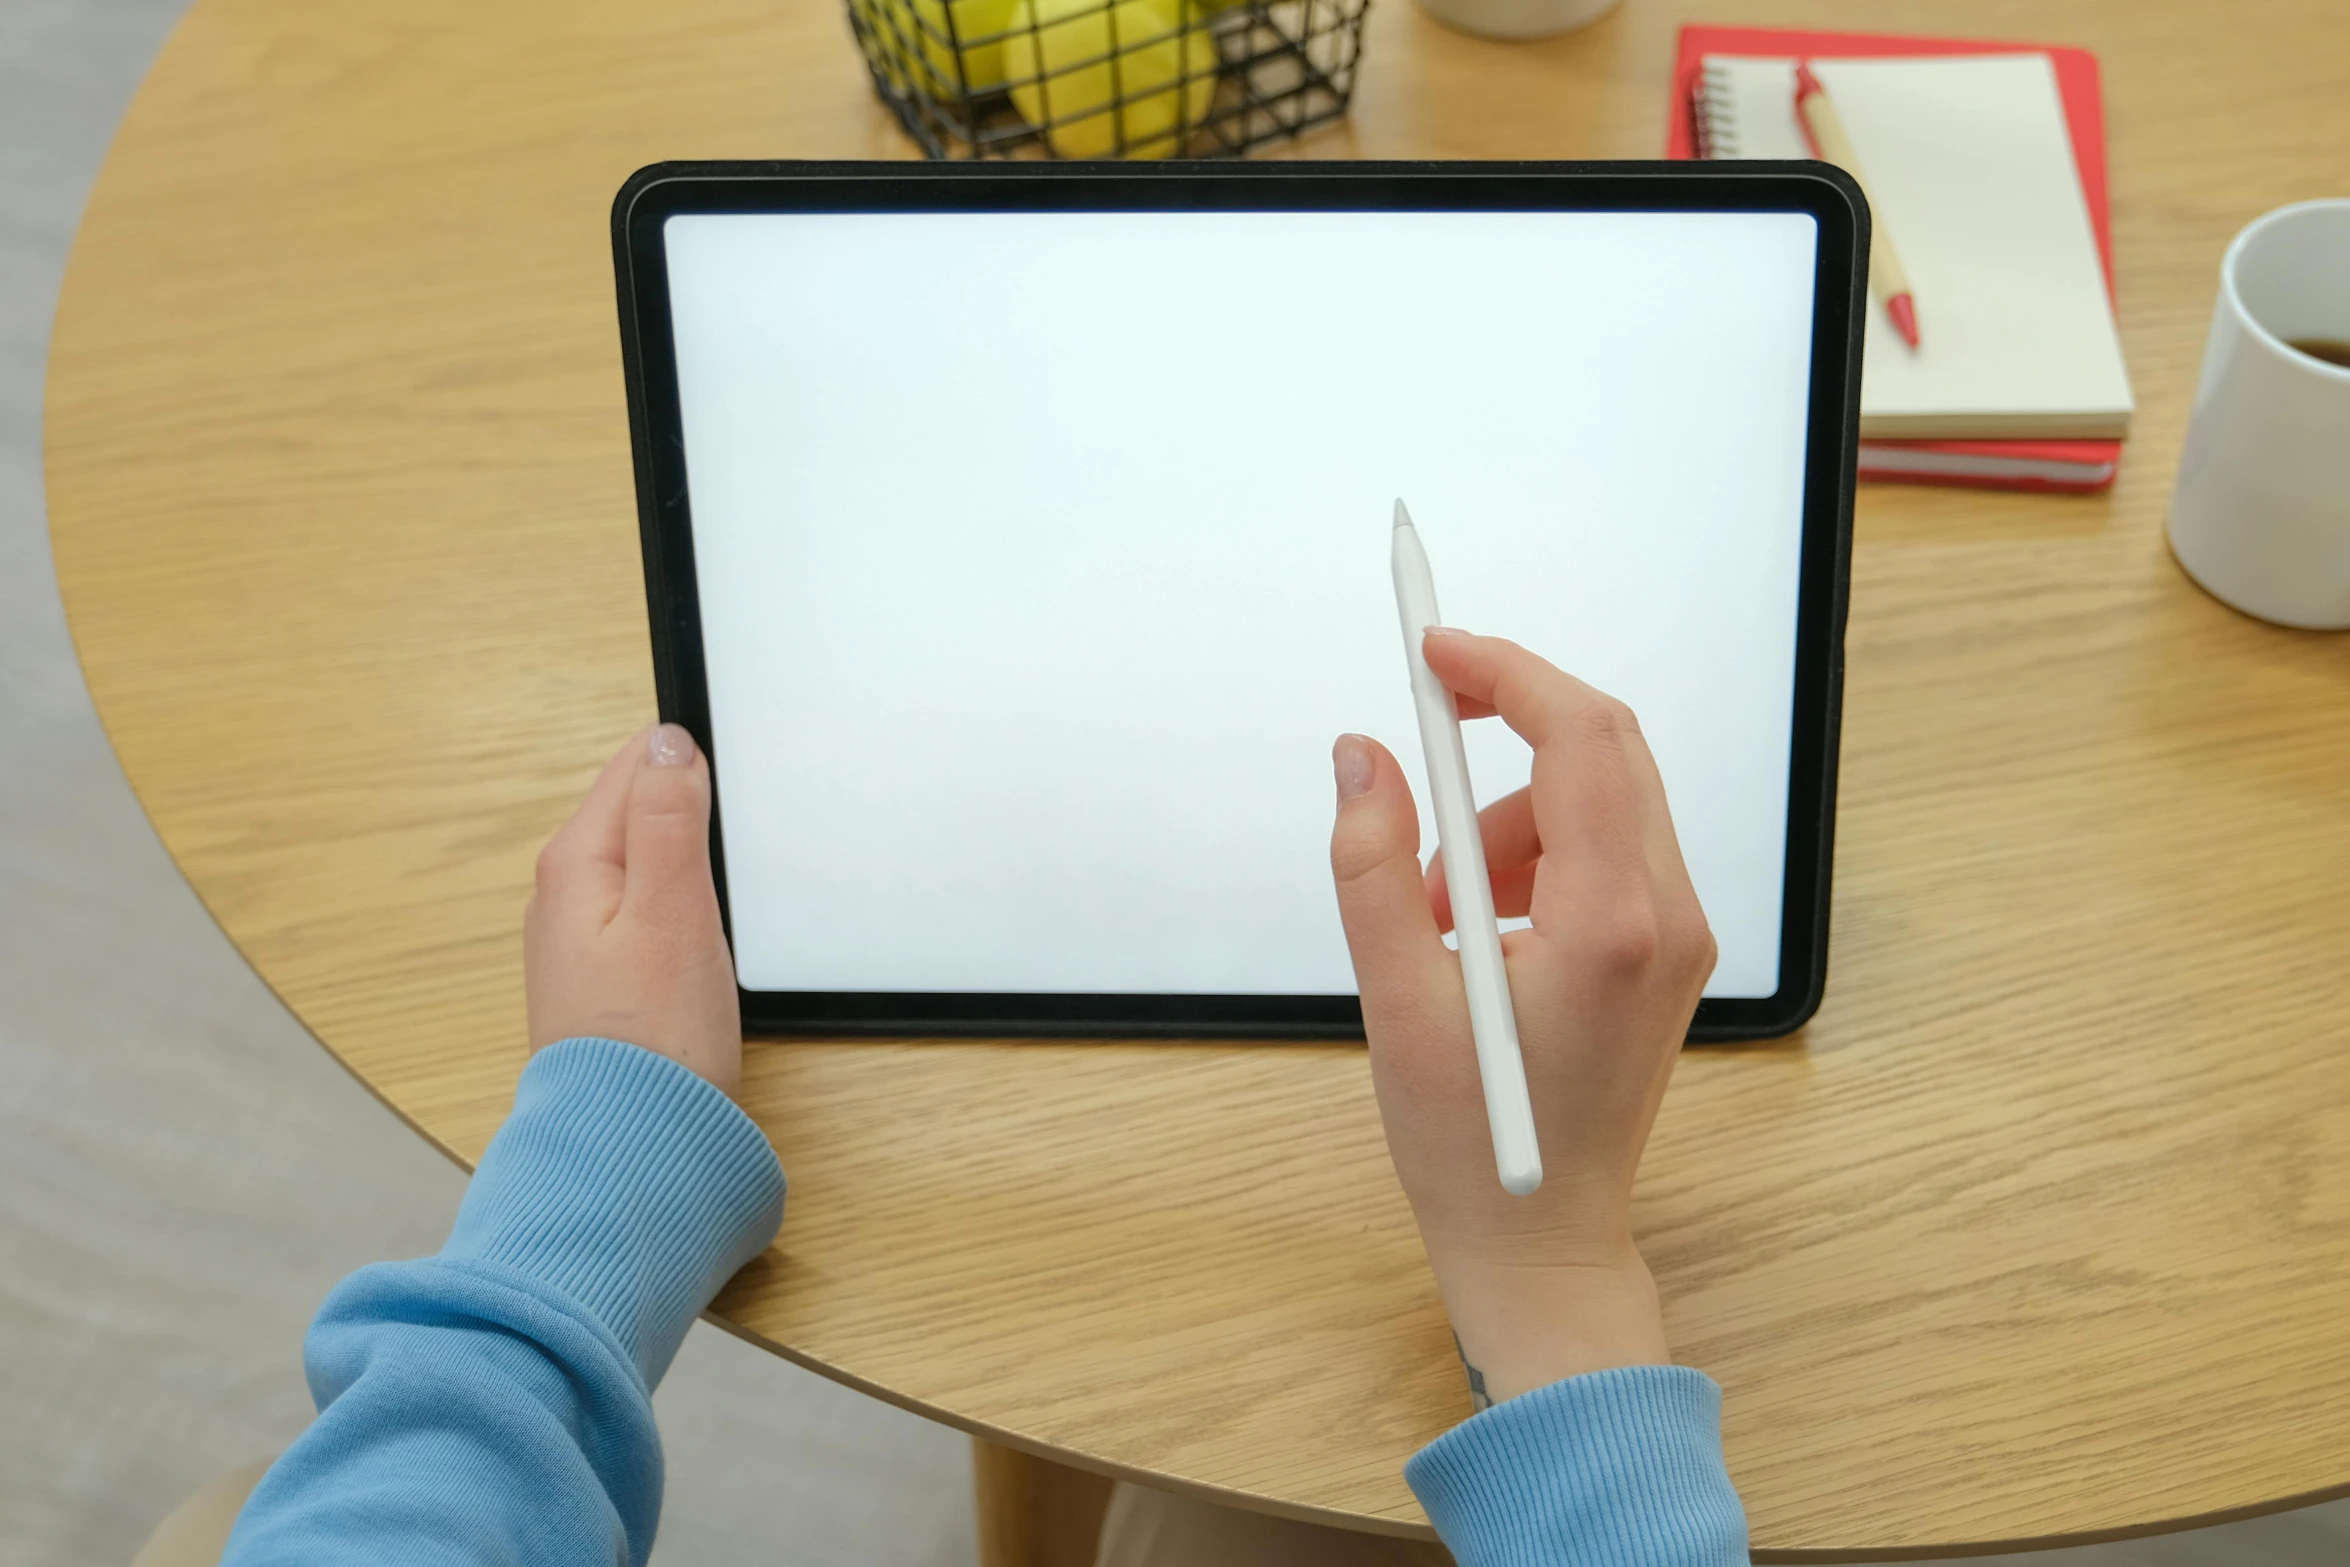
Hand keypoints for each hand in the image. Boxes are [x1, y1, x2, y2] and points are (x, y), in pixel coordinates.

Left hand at [525, 723, 741, 1096]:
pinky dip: (682, 906)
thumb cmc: (654, 1039)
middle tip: (735, 856)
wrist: (632, 1145)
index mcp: (575, 862)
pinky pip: (647, 907)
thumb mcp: (673, 910)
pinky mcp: (606, 974)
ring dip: (689, 863)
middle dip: (692, 813)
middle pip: (639, 809)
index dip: (692, 764)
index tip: (735, 799)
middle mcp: (565, 893)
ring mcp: (582, 936)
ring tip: (722, 896)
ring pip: (645, 860)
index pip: (634, 764)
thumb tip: (666, 739)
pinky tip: (703, 936)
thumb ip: (669, 816)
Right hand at [1329, 630, 1715, 1406]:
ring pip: (1599, 800)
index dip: (1506, 674)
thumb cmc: (1471, 1144)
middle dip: (1509, 725)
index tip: (1434, 650)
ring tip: (1440, 913)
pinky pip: (1607, 850)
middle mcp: (1668, 918)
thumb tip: (1363, 754)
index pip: (1581, 740)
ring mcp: (1681, 936)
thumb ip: (1372, 864)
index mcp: (1611, 925)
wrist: (1543, 1240)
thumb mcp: (1397, 999)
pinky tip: (1484, 934)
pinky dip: (1538, 855)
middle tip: (1423, 722)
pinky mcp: (1668, 953)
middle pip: (1606, 749)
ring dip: (1511, 815)